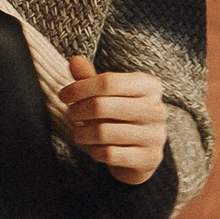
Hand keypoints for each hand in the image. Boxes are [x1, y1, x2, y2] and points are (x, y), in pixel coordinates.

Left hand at [62, 55, 167, 182]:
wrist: (143, 153)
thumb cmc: (121, 117)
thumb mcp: (108, 96)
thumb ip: (91, 79)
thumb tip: (74, 60)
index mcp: (149, 86)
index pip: (108, 82)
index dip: (79, 88)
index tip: (63, 95)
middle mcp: (156, 109)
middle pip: (102, 105)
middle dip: (78, 110)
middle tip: (71, 113)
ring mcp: (154, 135)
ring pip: (103, 132)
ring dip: (82, 133)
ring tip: (78, 133)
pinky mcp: (149, 158)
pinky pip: (110, 154)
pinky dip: (94, 152)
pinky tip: (93, 148)